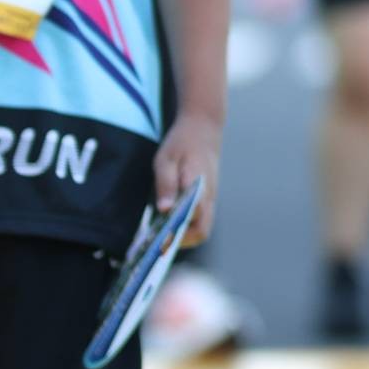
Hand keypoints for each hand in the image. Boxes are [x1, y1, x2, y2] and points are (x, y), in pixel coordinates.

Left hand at [153, 113, 220, 247]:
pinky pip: (199, 219)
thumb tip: (165, 210)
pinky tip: (167, 220)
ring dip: (183, 234)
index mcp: (200, 186)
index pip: (195, 218)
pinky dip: (185, 225)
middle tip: (159, 239)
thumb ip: (166, 184)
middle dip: (181, 241)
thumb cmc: (182, 142)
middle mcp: (209, 196)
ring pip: (202, 227)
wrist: (204, 127)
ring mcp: (210, 198)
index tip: (159, 236)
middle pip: (202, 232)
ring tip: (160, 232)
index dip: (179, 230)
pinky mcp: (206, 197)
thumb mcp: (166, 159)